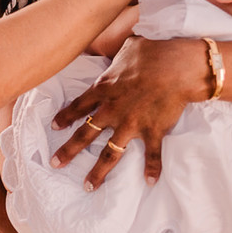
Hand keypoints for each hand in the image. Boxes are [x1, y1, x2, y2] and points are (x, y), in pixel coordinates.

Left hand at [49, 36, 207, 188]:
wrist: (177, 67)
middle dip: (68, 150)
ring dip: (98, 171)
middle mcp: (112, 110)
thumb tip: (122, 46)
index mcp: (104, 89)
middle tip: (55, 163)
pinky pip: (152, 155)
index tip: (54, 127)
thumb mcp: (128, 47)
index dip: (65, 117)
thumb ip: (119, 53)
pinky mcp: (153, 131)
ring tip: (88, 186)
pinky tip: (150, 182)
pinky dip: (152, 169)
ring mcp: (131, 124)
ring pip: (110, 153)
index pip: (78, 106)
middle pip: (85, 134)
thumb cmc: (153, 52)